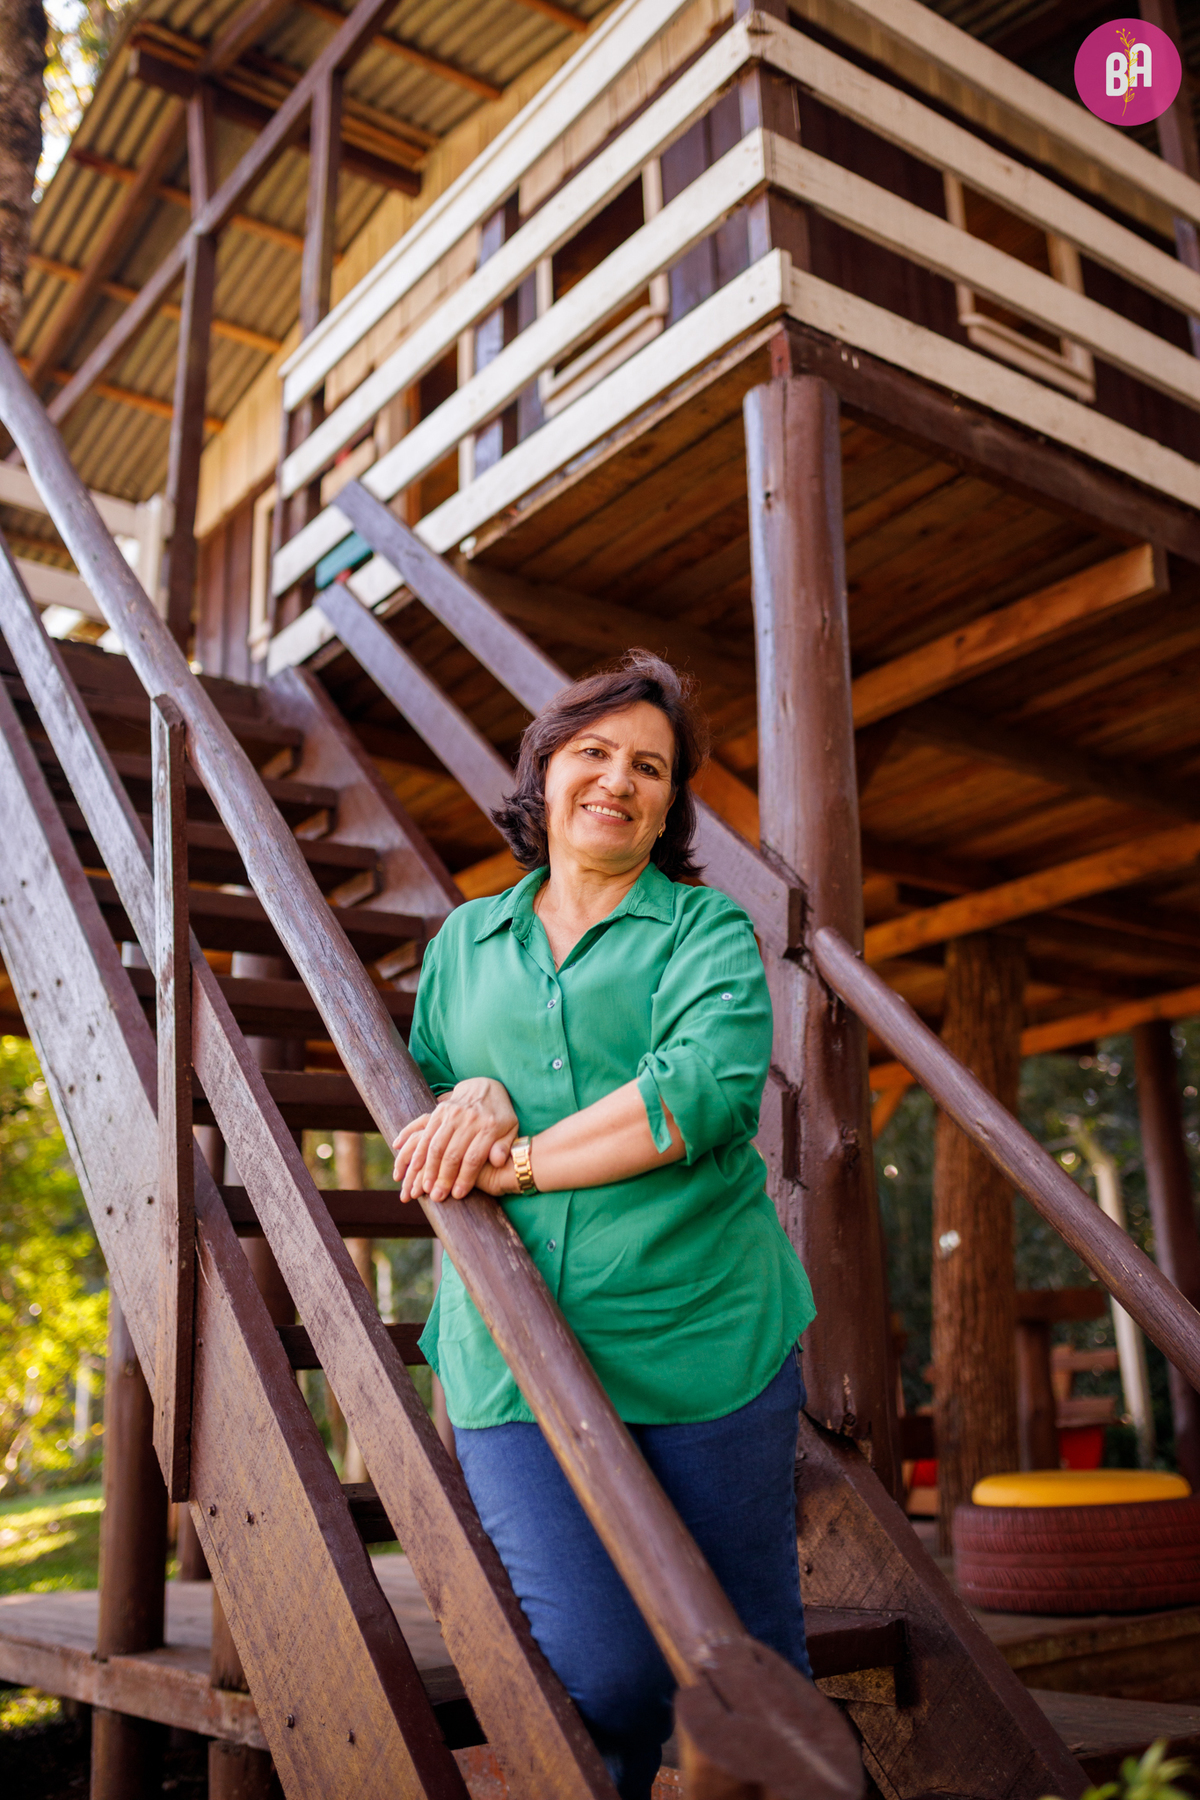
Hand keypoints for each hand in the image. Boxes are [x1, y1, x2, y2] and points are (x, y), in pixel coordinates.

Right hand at [391, 1077, 517, 1201]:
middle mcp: (469, 1119)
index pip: (474, 1158)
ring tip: (425, 1188)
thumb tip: (498, 1162)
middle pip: (453, 1154)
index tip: (458, 1195)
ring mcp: (453, 1113)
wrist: (485, 1087)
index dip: (465, 1178)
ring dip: (429, 1169)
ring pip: (436, 1146)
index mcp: (489, 1126)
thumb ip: (504, 1147)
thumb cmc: (500, 1116)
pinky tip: (413, 1168)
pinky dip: (419, 1152)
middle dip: (444, 1178)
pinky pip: (426, 1134)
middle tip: (438, 1197)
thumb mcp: (510, 1130)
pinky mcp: (439, 1111)